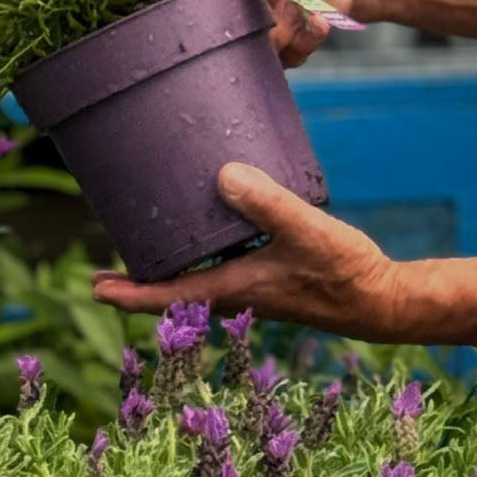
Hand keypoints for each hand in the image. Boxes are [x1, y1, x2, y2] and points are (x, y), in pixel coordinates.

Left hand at [92, 162, 409, 337]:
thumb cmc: (344, 272)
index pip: (168, 297)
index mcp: (235, 288)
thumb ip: (266, 203)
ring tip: (157, 241)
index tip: (94, 286)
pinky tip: (221, 228)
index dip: (128, 293)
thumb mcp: (304, 230)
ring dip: (175, 268)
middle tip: (110, 265)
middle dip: (142, 280)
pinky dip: (208, 255)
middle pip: (176, 291)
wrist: (382, 301)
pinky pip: (227, 269)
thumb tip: (222, 175)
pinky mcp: (275, 279)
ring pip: (201, 281)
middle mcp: (239, 294)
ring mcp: (257, 289)